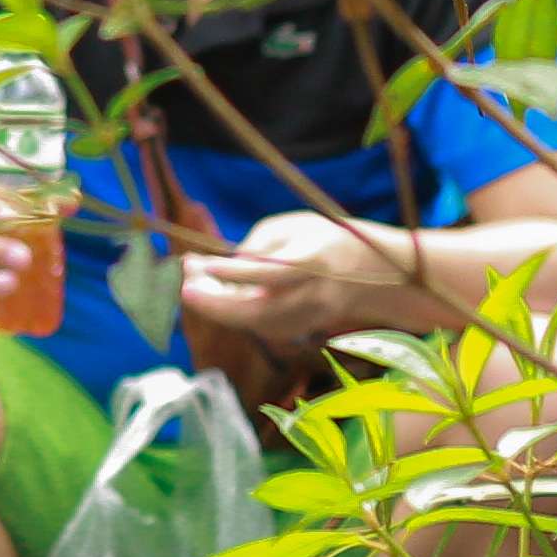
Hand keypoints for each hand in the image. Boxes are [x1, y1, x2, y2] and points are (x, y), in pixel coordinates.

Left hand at [174, 208, 444, 348]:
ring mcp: (307, 318)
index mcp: (313, 261)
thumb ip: (260, 242)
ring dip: (219, 309)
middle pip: (259, 310)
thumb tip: (225, 267)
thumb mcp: (295, 225)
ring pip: (255, 324)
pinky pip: (260, 327)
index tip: (201, 265)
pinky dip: (233, 315)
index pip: (270, 271)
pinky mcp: (300, 331)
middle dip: (216, 302)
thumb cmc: (325, 240)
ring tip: (192, 287)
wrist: (371, 276)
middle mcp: (311, 295)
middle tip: (185, 287)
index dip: (235, 272)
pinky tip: (213, 297)